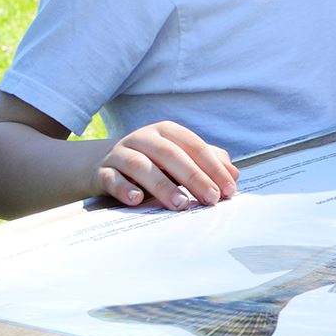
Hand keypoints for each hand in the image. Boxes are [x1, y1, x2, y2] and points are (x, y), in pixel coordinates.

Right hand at [94, 121, 238, 209]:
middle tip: (210, 199)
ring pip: (141, 166)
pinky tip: (137, 200)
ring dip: (162, 186)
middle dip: (193, 177)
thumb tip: (234, 175)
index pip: (194, 146)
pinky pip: (111, 179)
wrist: (106, 165)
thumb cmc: (154, 163)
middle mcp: (143, 137)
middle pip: (170, 154)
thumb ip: (208, 163)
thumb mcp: (181, 159)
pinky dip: (124, 189)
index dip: (213, 167)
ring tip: (180, 204)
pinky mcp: (102, 171)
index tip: (228, 190)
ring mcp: (120, 153)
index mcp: (167, 131)